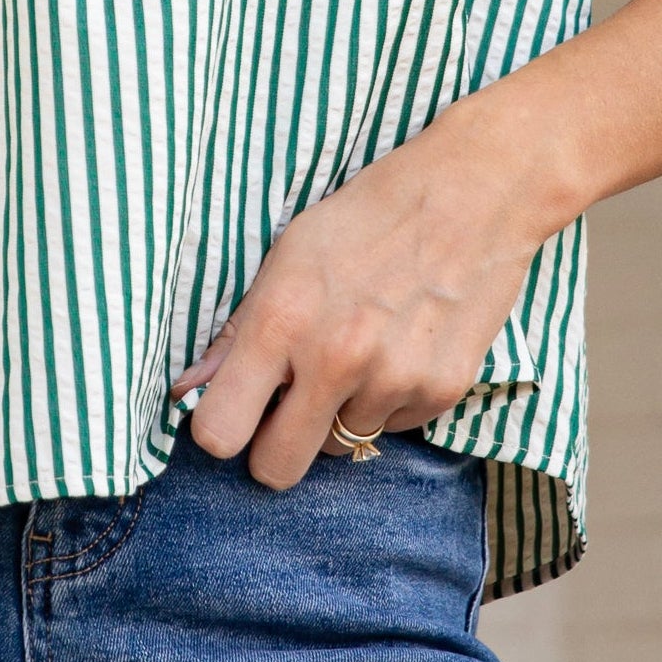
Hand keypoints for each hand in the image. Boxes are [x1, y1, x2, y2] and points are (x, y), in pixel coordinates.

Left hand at [172, 104, 549, 488]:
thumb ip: (237, 331)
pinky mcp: (443, 391)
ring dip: (340, 412)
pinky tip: (402, 347)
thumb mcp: (287, 255)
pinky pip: (394, 428)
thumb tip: (187, 388)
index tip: (233, 412)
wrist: (474, 194)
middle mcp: (335, 360)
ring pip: (340, 445)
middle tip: (288, 409)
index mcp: (282, 321)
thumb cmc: (369, 216)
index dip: (220, 428)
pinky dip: (390, 401)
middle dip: (273, 448)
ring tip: (361, 350)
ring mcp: (393, 380)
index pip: (219, 432)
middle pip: (277, 468)